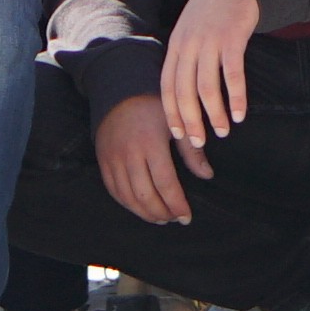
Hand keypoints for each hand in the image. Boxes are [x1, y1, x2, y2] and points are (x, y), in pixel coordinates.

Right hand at [94, 92, 197, 229]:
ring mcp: (112, 158)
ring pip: (128, 197)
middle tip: (175, 219)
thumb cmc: (153, 106)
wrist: (119, 90)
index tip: (187, 217)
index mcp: (151, 143)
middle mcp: (129, 153)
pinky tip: (141, 208)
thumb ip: (191, 150)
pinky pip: (113, 190)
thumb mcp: (176, 123)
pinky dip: (128, 204)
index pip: (166, 184)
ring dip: (145, 213)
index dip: (177, 205)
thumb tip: (207, 175)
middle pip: (145, 195)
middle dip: (162, 213)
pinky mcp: (102, 161)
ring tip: (161, 217)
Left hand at [157, 0, 262, 154]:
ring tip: (224, 131)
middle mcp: (188, 45)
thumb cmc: (211, 11)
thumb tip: (183, 93)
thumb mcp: (188, 31)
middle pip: (184, 92)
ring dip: (215, 114)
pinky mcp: (232, 39)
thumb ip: (184, 57)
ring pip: (207, 87)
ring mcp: (210, 42)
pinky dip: (236, 97)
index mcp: (176, 46)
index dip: (171, 113)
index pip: (167, 86)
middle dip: (191, 121)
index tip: (178, 135)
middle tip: (199, 142)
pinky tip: (241, 113)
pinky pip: (233, 75)